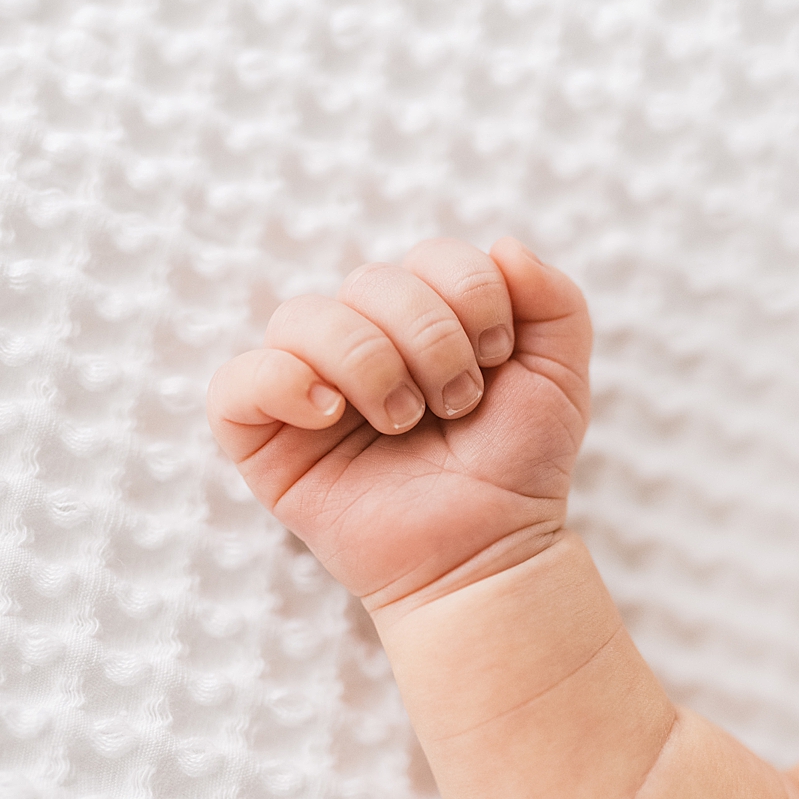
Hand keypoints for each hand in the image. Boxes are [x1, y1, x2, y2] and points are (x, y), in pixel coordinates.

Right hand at [206, 237, 592, 612]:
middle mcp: (361, 339)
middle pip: (373, 280)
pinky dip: (285, 382)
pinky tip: (332, 414)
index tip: (497, 358)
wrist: (490, 551)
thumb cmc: (518, 467)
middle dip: (432, 340)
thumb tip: (503, 246)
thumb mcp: (561, 378)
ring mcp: (307, 384)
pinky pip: (238, 381)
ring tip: (407, 422)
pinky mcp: (263, 436)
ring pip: (304, 316)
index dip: (472, 296)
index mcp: (425, 317)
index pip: (433, 256)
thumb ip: (557, 302)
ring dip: (373, 365)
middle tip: (458, 404)